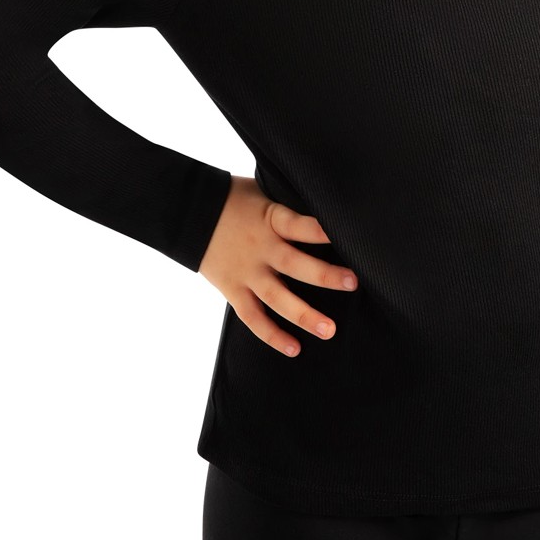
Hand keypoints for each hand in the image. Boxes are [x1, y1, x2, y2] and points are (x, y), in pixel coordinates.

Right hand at [197, 175, 358, 357]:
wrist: (187, 211)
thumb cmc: (232, 197)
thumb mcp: (262, 191)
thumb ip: (288, 206)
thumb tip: (322, 202)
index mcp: (269, 219)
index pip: (298, 224)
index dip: (320, 230)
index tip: (346, 235)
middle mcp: (260, 248)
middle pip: (294, 264)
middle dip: (324, 275)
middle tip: (353, 283)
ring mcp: (246, 272)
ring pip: (277, 298)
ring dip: (304, 315)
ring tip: (329, 330)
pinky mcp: (233, 290)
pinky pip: (253, 318)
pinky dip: (272, 335)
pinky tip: (294, 349)